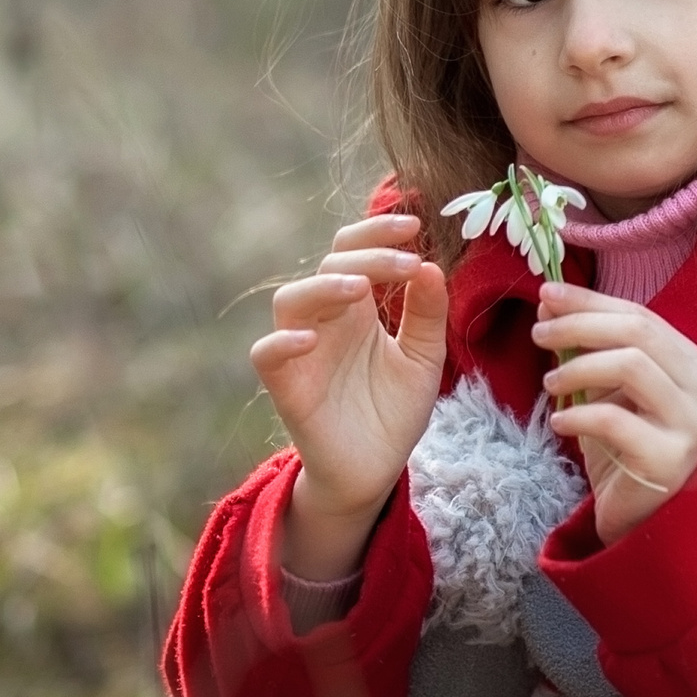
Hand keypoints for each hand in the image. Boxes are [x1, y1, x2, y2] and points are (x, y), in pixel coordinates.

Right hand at [250, 214, 446, 578]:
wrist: (375, 470)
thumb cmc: (392, 411)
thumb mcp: (424, 359)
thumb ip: (428, 314)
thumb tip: (430, 265)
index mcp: (356, 306)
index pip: (354, 250)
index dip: (378, 232)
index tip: (415, 226)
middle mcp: (325, 320)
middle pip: (328, 264)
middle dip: (369, 257)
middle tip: (407, 265)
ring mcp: (302, 351)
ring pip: (291, 299)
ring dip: (323, 286)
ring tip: (359, 290)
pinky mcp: (286, 387)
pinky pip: (266, 354)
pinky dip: (282, 342)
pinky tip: (310, 339)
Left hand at [533, 282, 696, 544]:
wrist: (640, 514)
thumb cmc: (622, 444)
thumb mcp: (604, 387)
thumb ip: (586, 346)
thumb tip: (549, 302)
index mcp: (693, 362)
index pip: (640, 316)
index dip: (590, 301)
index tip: (546, 294)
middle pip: (637, 333)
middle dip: (579, 325)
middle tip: (538, 334)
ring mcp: (692, 423)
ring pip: (631, 365)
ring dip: (579, 367)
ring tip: (549, 383)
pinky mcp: (670, 458)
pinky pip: (616, 420)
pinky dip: (579, 415)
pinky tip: (559, 421)